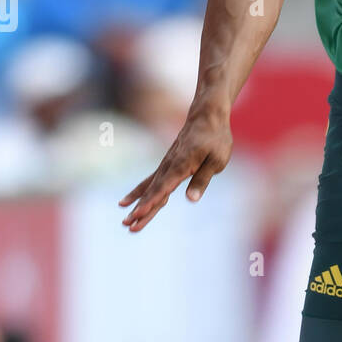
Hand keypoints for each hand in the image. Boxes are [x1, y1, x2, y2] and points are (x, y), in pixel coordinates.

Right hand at [119, 104, 232, 231]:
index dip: (151, 203)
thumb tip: (191, 199)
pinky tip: (128, 201)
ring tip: (125, 220)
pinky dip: (140, 192)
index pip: (163, 189)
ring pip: (149, 188)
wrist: (207, 116)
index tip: (138, 214)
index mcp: (182, 166)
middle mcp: (169, 166)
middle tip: (128, 225)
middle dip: (141, 210)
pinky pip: (151, 181)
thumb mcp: (217, 160)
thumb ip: (202, 179)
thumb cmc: (216, 138)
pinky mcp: (167, 164)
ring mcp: (166, 165)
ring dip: (137, 204)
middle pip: (153, 192)